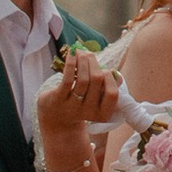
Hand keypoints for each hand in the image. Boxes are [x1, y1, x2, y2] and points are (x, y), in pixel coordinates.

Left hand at [35, 51, 118, 165]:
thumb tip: (115, 73)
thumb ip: (107, 87)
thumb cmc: (81, 103)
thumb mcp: (96, 99)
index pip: (112, 94)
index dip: (110, 78)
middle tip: (90, 55)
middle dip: (94, 63)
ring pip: (83, 79)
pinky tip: (72, 54)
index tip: (105, 70)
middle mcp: (88, 112)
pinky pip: (68, 79)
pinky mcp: (58, 100)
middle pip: (97, 80)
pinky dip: (72, 63)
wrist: (56, 118)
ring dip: (83, 61)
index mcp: (102, 114)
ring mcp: (72, 107)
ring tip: (81, 52)